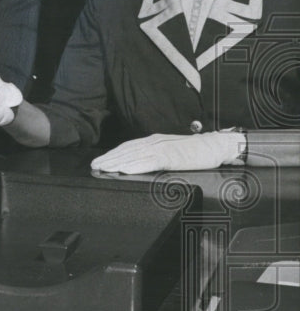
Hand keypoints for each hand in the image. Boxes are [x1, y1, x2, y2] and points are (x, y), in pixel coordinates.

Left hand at [91, 131, 244, 173]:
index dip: (111, 154)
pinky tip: (125, 170)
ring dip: (117, 162)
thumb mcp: (170, 150)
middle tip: (94, 166)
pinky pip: (150, 162)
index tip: (99, 161)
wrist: (215, 145)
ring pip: (134, 156)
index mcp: (152, 141)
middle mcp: (154, 142)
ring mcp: (162, 149)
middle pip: (126, 151)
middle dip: (109, 159)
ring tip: (103, 168)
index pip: (127, 147)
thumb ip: (154, 155)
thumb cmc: (194, 151)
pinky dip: (135, 166)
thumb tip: (138, 162)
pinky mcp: (171, 156)